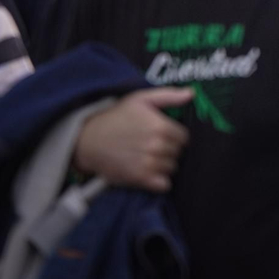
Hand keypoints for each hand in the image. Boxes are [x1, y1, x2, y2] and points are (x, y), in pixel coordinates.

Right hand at [73, 87, 193, 191]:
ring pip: (172, 168)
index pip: (184, 138)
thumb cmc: (115, 117)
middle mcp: (157, 146)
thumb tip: (191, 93)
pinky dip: (159, 181)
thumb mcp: (141, 99)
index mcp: (161, 127)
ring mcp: (149, 163)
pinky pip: (164, 185)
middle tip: (151, 146)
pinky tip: (148, 172)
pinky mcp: (140, 178)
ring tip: (146, 157)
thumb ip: (169, 96)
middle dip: (169, 150)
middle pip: (178, 154)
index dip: (175, 137)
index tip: (162, 136)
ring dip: (163, 165)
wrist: (87, 139)